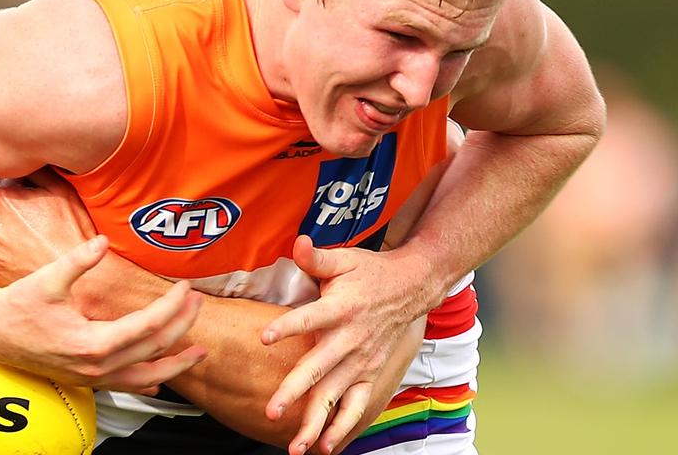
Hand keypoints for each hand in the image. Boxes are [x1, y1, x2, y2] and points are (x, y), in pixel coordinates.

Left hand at [0, 168, 97, 286]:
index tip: (35, 204)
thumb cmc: (73, 236)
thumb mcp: (63, 192)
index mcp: (3, 198)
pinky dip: (4, 254)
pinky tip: (24, 255)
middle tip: (34, 223)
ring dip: (5, 233)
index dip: (23, 193)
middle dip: (9, 212)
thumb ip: (39, 171)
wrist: (78, 279)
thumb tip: (29, 162)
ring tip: (30, 241)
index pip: (5, 184)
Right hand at [0, 235, 207, 394]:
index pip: (148, 325)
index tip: (186, 287)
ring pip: (146, 377)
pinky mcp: (86, 380)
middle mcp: (97, 367)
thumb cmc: (16, 305)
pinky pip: (126, 386)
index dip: (172, 305)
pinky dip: (149, 381)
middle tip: (199, 304)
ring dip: (175, 363)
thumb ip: (78, 260)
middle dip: (182, 326)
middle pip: (154, 349)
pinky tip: (161, 378)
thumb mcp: (47, 279)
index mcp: (93, 343)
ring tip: (198, 352)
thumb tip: (102, 242)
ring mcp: (92, 377)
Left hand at [262, 236, 441, 454]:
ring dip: (316, 422)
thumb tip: (297, 242)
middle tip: (271, 410)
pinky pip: (356, 406)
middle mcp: (351, 339)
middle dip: (295, 391)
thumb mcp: (345, 258)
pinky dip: (343, 428)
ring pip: (335, 396)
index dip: (287, 327)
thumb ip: (317, 256)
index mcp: (340, 308)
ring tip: (296, 446)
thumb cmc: (370, 272)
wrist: (413, 288)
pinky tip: (325, 448)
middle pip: (318, 368)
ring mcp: (362, 361)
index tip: (264, 337)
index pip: (310, 318)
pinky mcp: (370, 374)